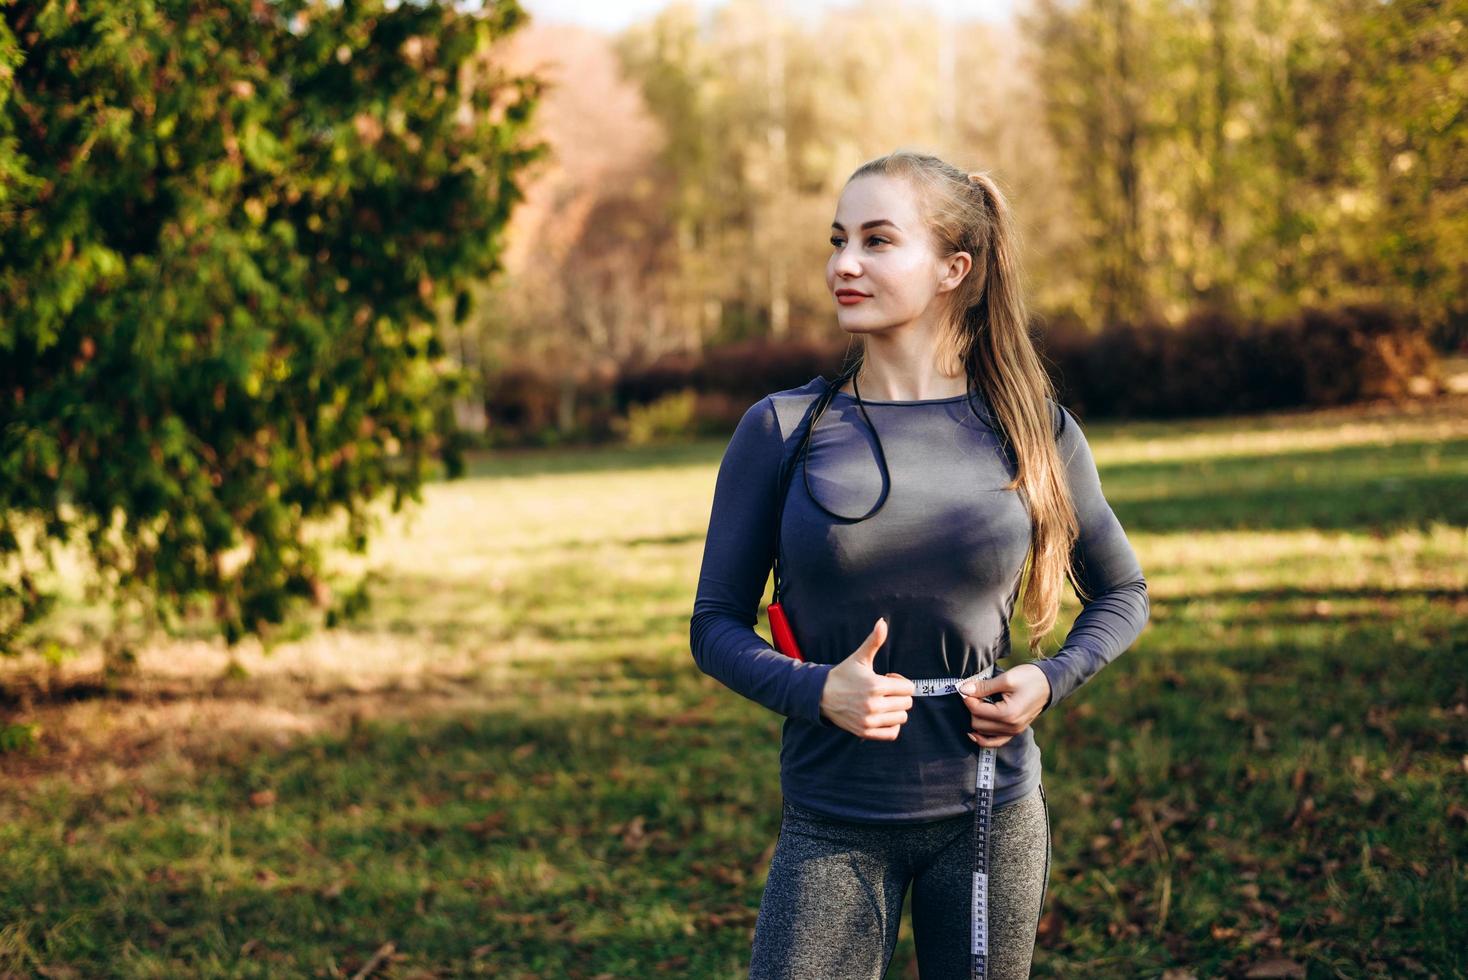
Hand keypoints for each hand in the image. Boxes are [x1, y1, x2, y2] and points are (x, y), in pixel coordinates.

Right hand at [819, 617, 915, 740]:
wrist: (821, 695)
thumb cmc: (843, 675)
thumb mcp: (859, 658)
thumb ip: (874, 641)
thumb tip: (882, 622)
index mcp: (876, 685)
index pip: (909, 688)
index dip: (900, 681)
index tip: (887, 678)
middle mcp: (873, 705)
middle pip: (907, 703)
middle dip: (899, 695)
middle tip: (883, 691)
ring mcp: (869, 720)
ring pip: (901, 718)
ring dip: (895, 710)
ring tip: (881, 702)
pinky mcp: (865, 732)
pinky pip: (892, 734)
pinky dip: (891, 726)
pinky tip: (882, 716)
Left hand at [958, 664, 1050, 747]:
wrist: (1049, 684)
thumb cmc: (1030, 678)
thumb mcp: (1006, 679)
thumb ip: (983, 687)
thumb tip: (963, 690)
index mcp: (1008, 714)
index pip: (976, 711)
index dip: (968, 698)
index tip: (967, 687)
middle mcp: (1011, 727)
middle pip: (977, 723)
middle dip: (972, 708)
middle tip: (973, 693)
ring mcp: (1013, 732)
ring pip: (982, 732)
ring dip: (976, 718)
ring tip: (979, 703)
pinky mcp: (1014, 732)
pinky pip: (994, 742)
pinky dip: (982, 737)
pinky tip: (973, 732)